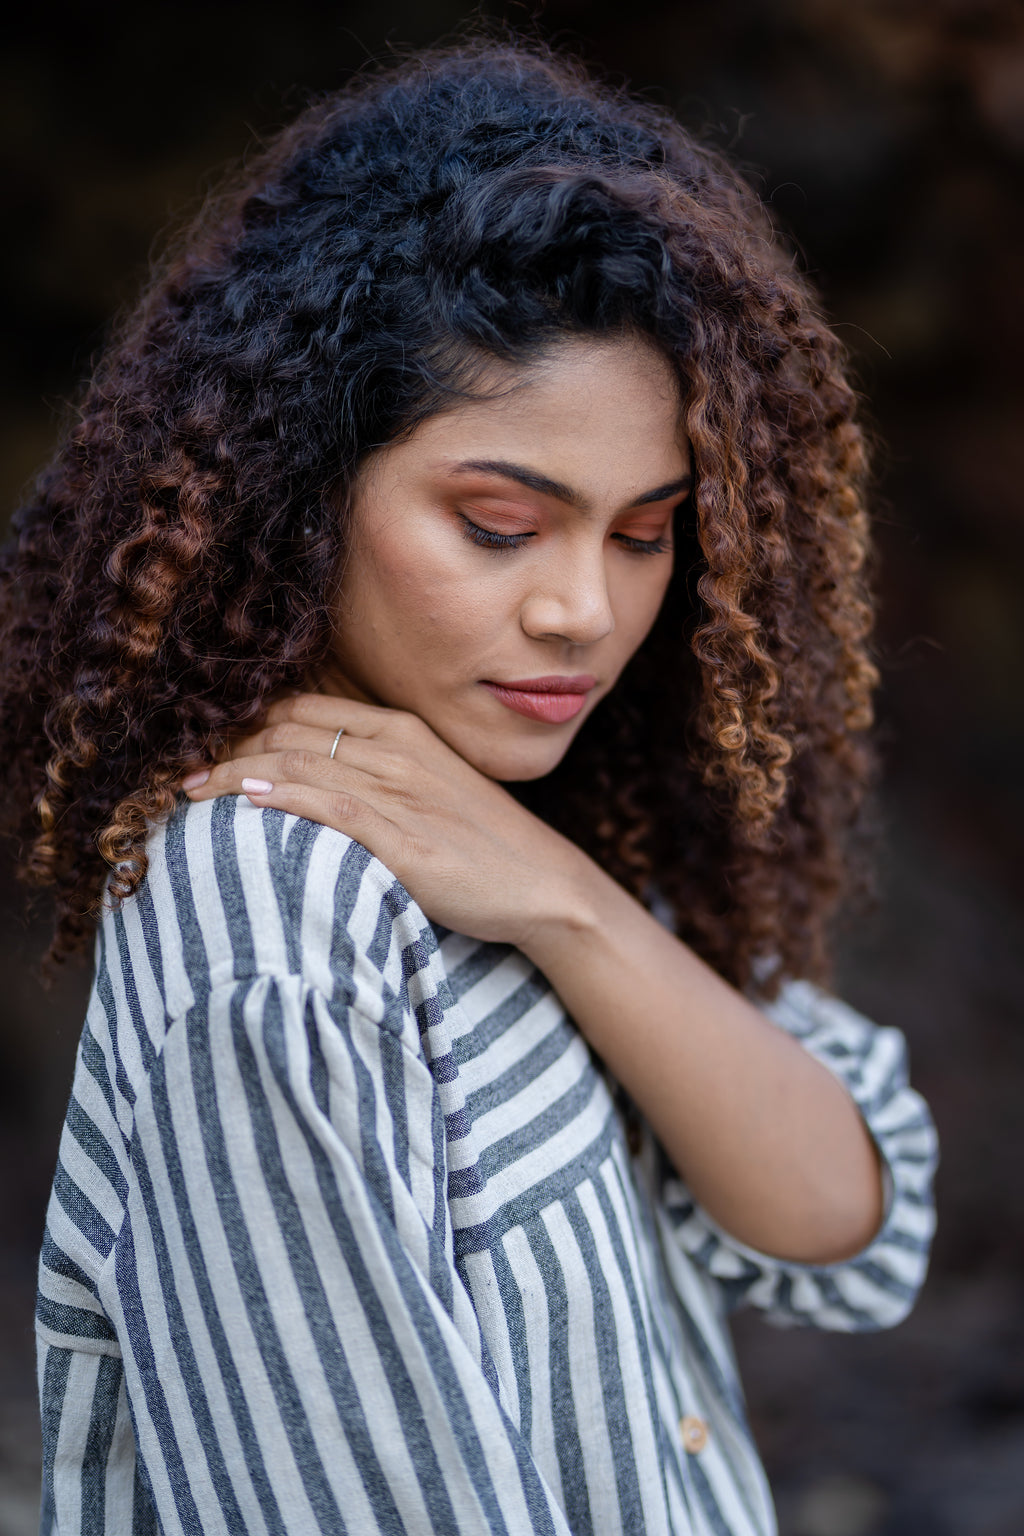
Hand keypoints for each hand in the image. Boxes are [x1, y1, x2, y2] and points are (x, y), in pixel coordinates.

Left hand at [181, 693, 587, 947]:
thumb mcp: (432, 787)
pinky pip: (333, 808)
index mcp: (403, 732)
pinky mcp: (406, 842)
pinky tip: (245, 800)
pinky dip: (285, 798)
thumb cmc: (484, 842)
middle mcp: (398, 752)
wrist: (545, 884)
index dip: (247, 724)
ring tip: (190, 791)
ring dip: (237, 773)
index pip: (305, 710)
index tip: (208, 748)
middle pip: (291, 732)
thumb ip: (377, 770)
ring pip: (301, 764)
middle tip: (183, 774)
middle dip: (228, 748)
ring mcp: (403, 794)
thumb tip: (312, 772)